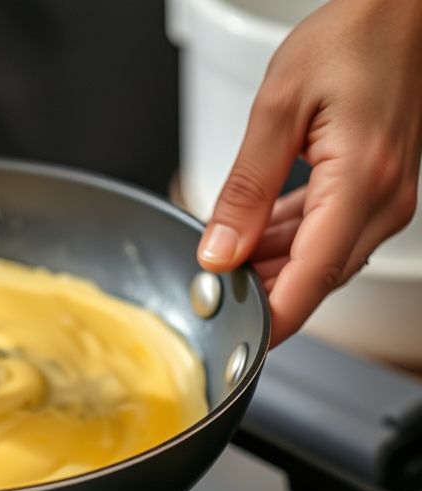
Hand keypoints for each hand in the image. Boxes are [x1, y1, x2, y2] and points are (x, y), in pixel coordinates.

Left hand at [197, 0, 421, 347]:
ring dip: (274, 263)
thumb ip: (245, 188)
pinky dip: (292, 238)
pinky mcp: (380, 188)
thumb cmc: (351, 38)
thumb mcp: (277, 110)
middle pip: (317, 274)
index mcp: (363, 181)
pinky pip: (332, 231)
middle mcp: (385, 198)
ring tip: (225, 254)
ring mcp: (388, 196)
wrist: (399, 10)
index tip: (237, 338)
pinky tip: (256, 232)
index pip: (313, 277)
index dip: (273, 318)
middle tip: (210, 285)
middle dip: (262, 289)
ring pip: (323, 257)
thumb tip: (220, 250)